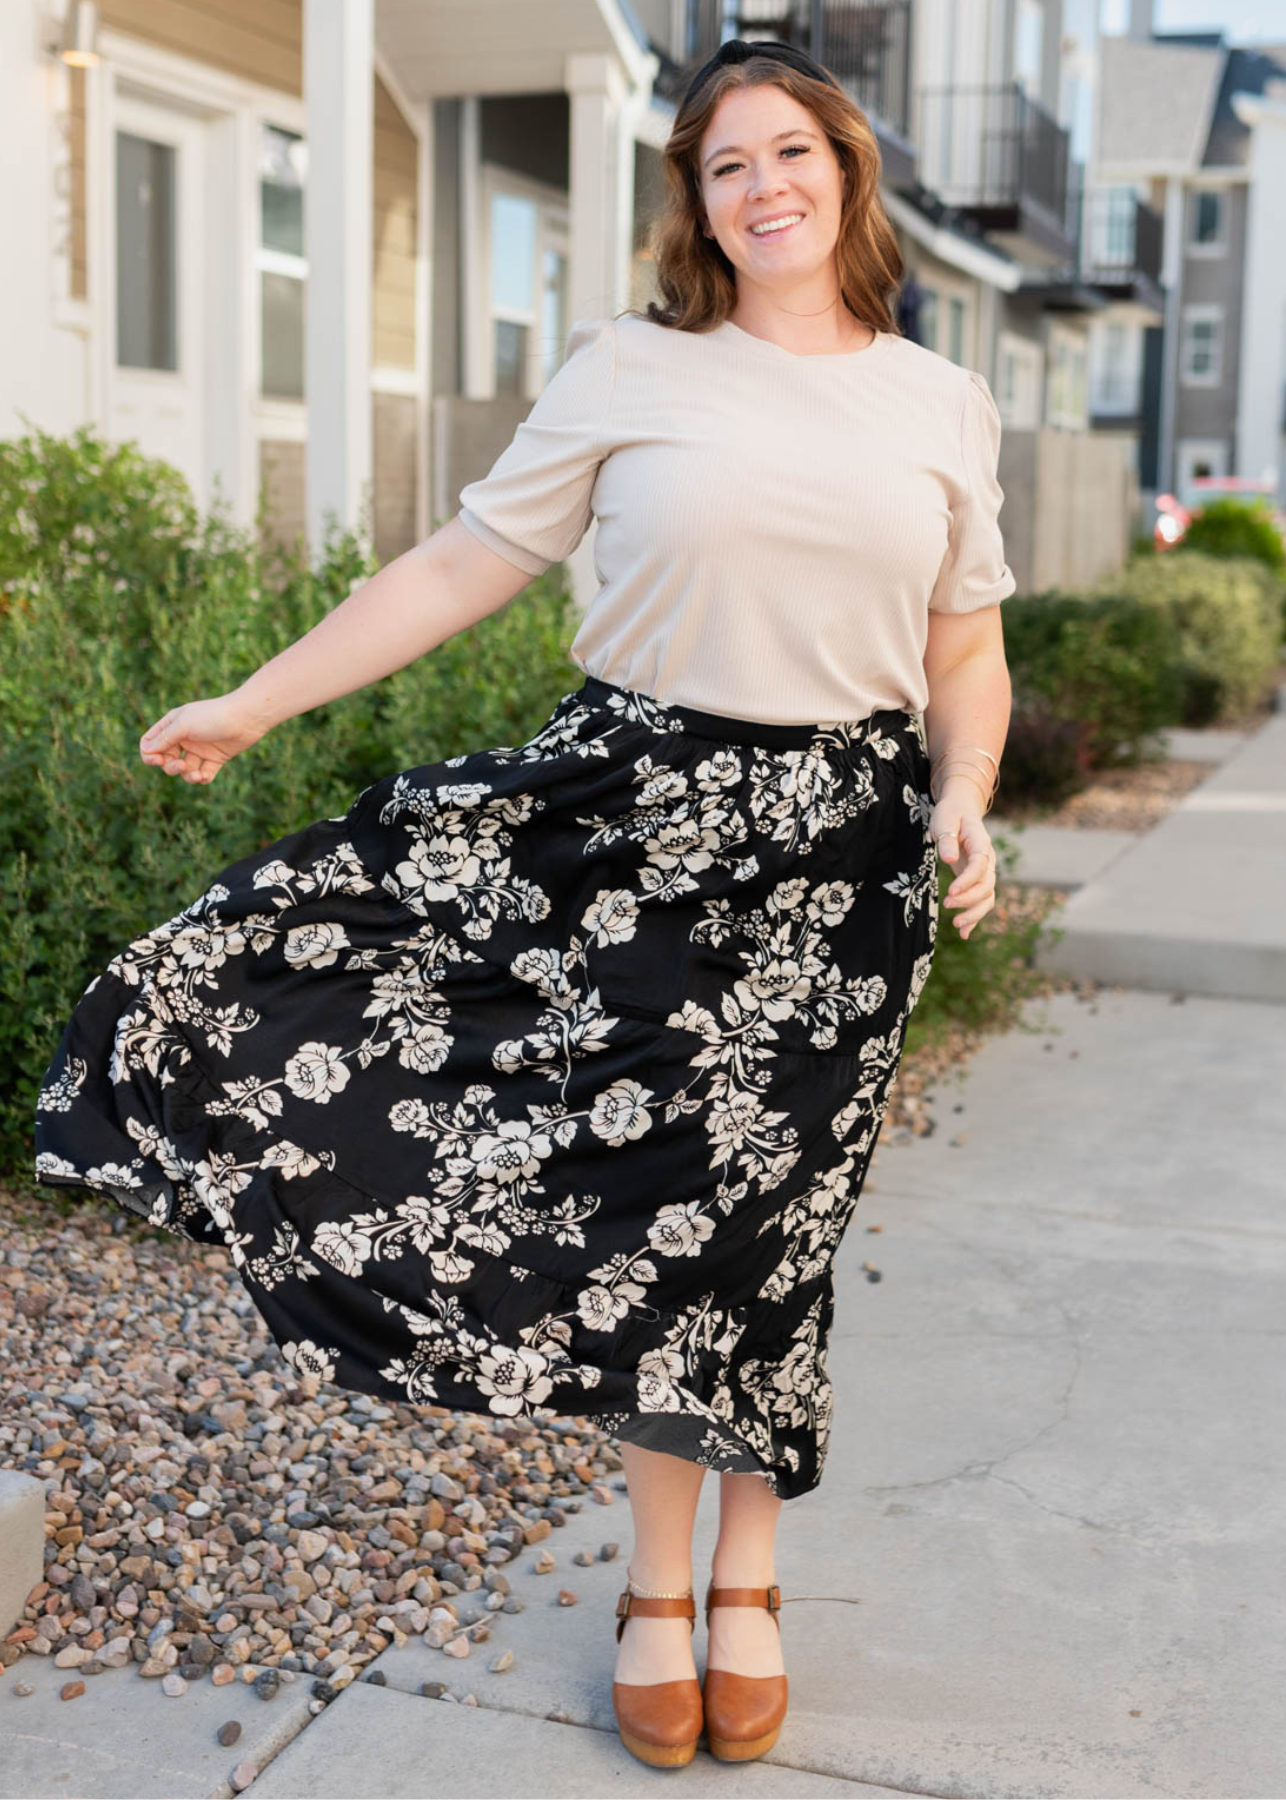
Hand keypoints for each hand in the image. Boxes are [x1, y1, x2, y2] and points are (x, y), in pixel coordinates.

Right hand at [138, 693, 270, 784]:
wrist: (247, 718)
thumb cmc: (214, 716)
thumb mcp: (184, 725)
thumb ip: (165, 738)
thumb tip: (146, 751)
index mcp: (173, 725)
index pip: (151, 743)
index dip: (150, 754)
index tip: (156, 761)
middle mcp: (185, 738)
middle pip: (167, 760)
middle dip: (171, 767)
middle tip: (182, 765)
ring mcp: (200, 749)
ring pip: (185, 770)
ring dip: (188, 776)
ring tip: (197, 775)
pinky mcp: (215, 759)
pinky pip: (203, 774)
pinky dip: (202, 778)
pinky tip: (205, 776)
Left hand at [930, 796, 996, 940]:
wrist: (960, 811)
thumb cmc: (950, 814)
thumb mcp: (944, 820)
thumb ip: (947, 839)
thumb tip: (949, 859)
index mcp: (981, 844)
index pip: (980, 866)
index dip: (967, 881)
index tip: (950, 892)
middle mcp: (987, 860)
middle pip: (986, 885)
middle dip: (968, 899)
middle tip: (947, 904)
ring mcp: (984, 871)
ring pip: (987, 897)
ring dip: (974, 913)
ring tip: (956, 925)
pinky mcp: (976, 880)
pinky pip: (981, 901)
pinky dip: (974, 917)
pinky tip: (964, 934)